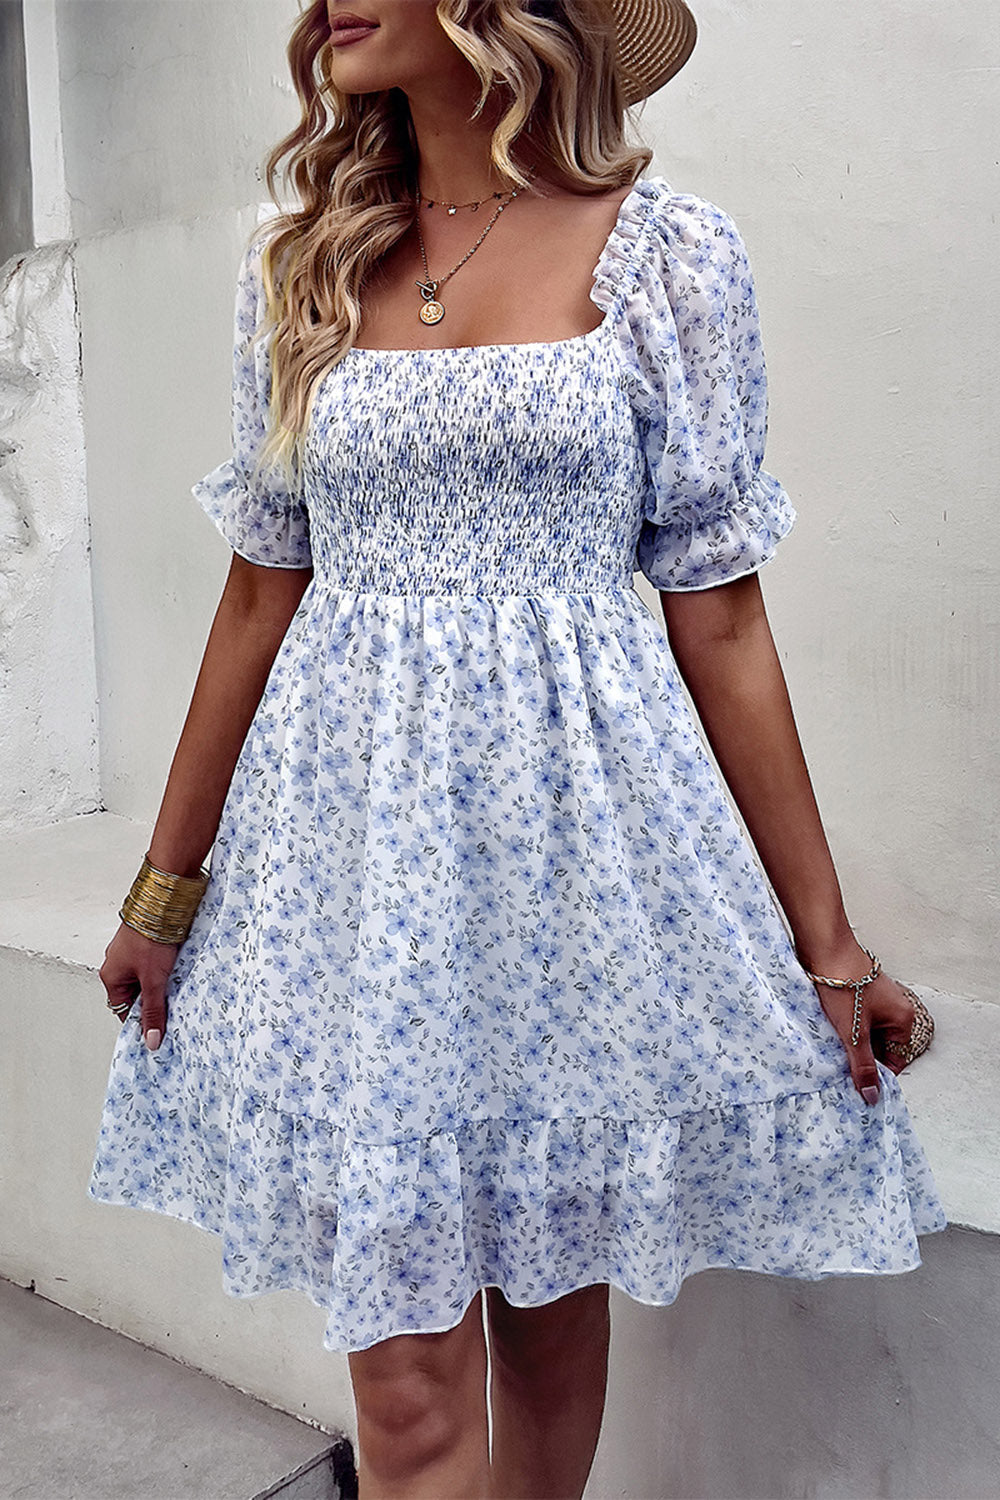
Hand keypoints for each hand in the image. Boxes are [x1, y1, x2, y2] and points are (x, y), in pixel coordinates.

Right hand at [99, 923, 179, 1050]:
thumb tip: (151, 1040)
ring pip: (146, 977)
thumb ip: (153, 1010)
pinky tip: (176, 966)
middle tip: (172, 1002)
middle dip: (154, 998)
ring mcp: (130, 951)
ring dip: (160, 982)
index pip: (124, 1010)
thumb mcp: (153, 980)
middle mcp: (117, 964)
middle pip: (136, 993)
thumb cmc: (150, 937)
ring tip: (175, 981)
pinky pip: (152, 962)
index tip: (159, 1028)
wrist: (162, 902)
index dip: (141, 1020)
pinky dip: (164, 967)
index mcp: (111, 977)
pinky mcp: (144, 941)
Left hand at [801, 937, 920, 1105]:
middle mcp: (894, 1008)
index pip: (896, 1059)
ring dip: (851, 1041)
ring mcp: (876, 999)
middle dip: (862, 1057)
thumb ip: (863, 1066)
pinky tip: (828, 1031)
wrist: (824, 949)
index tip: (859, 1085)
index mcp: (902, 1019)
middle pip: (880, 1046)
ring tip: (833, 1047)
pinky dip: (844, 1026)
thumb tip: (872, 1095)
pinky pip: (855, 1018)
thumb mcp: (853, 1033)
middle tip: (841, 1068)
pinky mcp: (858, 992)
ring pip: (866, 1032)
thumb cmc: (844, 986)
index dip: (878, 1073)